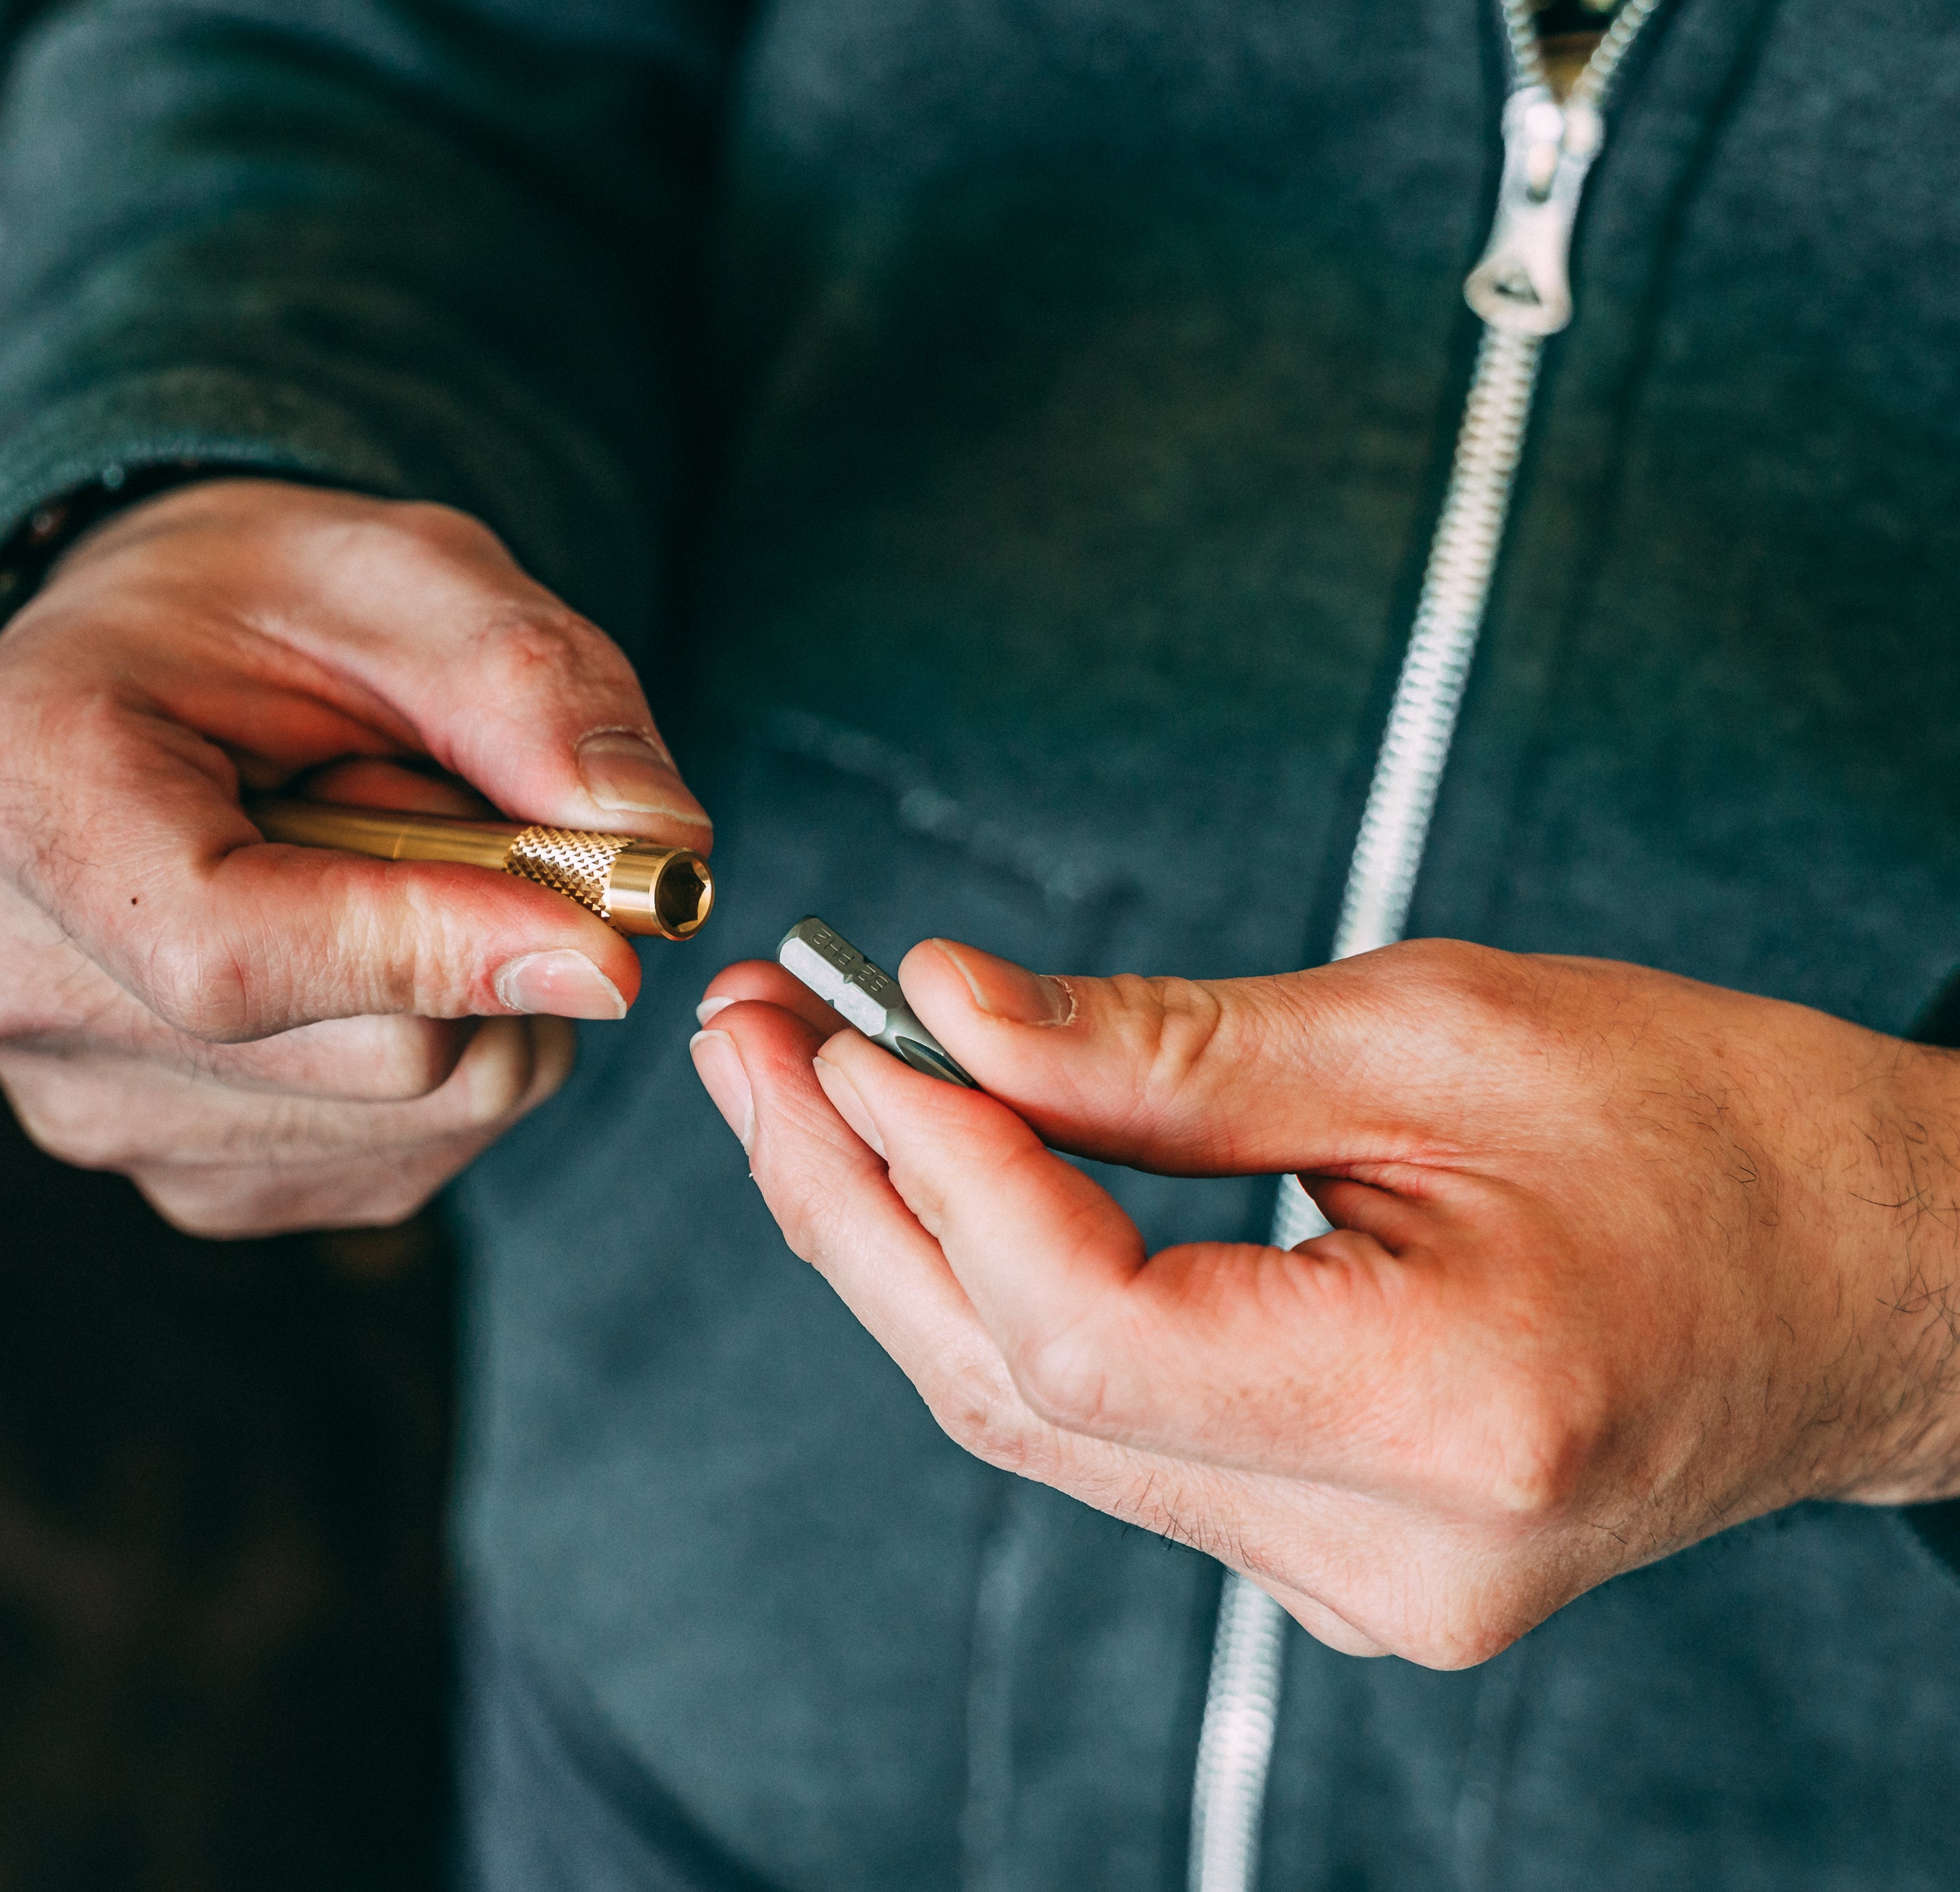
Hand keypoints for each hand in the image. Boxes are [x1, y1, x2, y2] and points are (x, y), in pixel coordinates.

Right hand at [0, 479, 708, 1235]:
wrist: (160, 674)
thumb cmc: (261, 606)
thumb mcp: (400, 568)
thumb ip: (528, 682)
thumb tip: (658, 841)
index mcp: (18, 789)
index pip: (232, 954)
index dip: (438, 951)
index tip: (603, 934)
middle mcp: (12, 978)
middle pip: (368, 1051)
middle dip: (494, 932)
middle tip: (449, 798)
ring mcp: (94, 1104)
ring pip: (420, 1115)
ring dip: (489, 991)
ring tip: (387, 862)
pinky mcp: (195, 1177)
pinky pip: (414, 1157)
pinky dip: (463, 1053)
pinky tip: (379, 951)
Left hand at [689, 938, 1959, 1665]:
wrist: (1876, 1278)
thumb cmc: (1716, 1130)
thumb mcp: (1440, 1033)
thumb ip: (1166, 1050)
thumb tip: (943, 1010)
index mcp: (1449, 1419)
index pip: (1088, 1326)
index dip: (935, 1168)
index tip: (835, 1027)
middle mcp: (1388, 1555)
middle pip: (1019, 1391)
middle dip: (854, 1204)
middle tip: (749, 1046)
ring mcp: (1354, 1586)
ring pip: (1039, 1420)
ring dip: (901, 1248)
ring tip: (798, 1093)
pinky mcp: (1331, 1559)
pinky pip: (1108, 1433)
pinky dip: (1001, 1299)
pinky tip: (928, 1186)